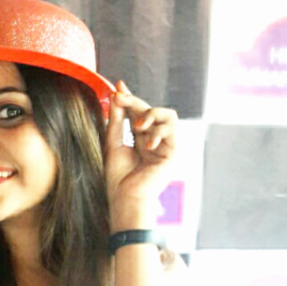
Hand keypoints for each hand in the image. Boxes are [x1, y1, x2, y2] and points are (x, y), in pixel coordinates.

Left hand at [104, 81, 177, 230]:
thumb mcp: (113, 144)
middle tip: (120, 98)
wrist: (126, 198)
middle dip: (134, 102)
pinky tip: (147, 142)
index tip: (118, 87)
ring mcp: (165, 145)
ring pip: (167, 114)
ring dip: (150, 113)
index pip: (137, 113)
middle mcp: (154, 140)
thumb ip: (116, 120)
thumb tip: (116, 96)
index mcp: (140, 140)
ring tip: (136, 126)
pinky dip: (158, 129)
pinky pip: (172, 127)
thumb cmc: (118, 178)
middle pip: (150, 110)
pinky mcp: (173, 151)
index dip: (129, 99)